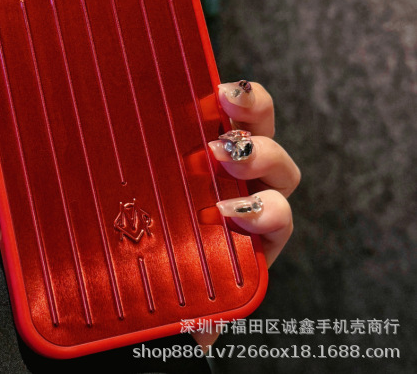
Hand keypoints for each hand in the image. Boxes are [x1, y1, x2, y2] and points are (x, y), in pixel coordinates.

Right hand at [192, 80, 299, 347]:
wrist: (146, 232)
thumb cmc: (168, 254)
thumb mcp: (184, 284)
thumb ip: (198, 309)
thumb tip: (204, 338)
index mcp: (247, 229)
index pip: (274, 216)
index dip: (266, 213)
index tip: (231, 213)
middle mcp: (245, 187)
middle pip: (276, 167)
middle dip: (261, 158)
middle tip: (223, 155)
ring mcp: (228, 153)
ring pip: (259, 127)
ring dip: (251, 115)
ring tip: (225, 104)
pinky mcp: (204, 126)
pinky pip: (228, 105)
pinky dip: (231, 94)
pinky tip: (212, 83)